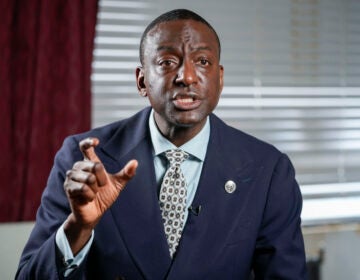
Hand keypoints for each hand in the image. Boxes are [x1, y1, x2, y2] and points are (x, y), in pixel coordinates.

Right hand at [63, 137, 137, 253]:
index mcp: (90, 164)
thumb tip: (135, 162)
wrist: (95, 213)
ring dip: (95, 189)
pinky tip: (89, 198)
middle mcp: (79, 168)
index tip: (96, 142)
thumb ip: (126, 174)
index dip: (89, 142)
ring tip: (94, 193)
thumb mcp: (118, 184)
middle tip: (101, 187)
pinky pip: (83, 188)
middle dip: (102, 179)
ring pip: (88, 178)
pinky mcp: (68, 188)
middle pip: (94, 166)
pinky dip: (90, 195)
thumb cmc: (105, 197)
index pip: (85, 147)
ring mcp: (72, 177)